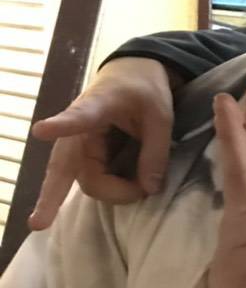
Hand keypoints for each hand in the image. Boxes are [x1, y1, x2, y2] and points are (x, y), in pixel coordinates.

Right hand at [28, 58, 179, 228]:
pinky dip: (110, 190)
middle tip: (84, 212)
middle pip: (69, 171)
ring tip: (139, 189)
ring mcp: (78, 146)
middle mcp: (77, 130)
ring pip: (86, 182)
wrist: (131, 75)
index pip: (77, 118)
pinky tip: (121, 196)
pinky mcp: (86, 157)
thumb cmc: (143, 89)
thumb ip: (156, 151)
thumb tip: (148, 189)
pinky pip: (93, 181)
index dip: (61, 125)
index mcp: (96, 107)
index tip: (41, 130)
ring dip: (112, 192)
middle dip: (87, 194)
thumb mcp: (160, 114)